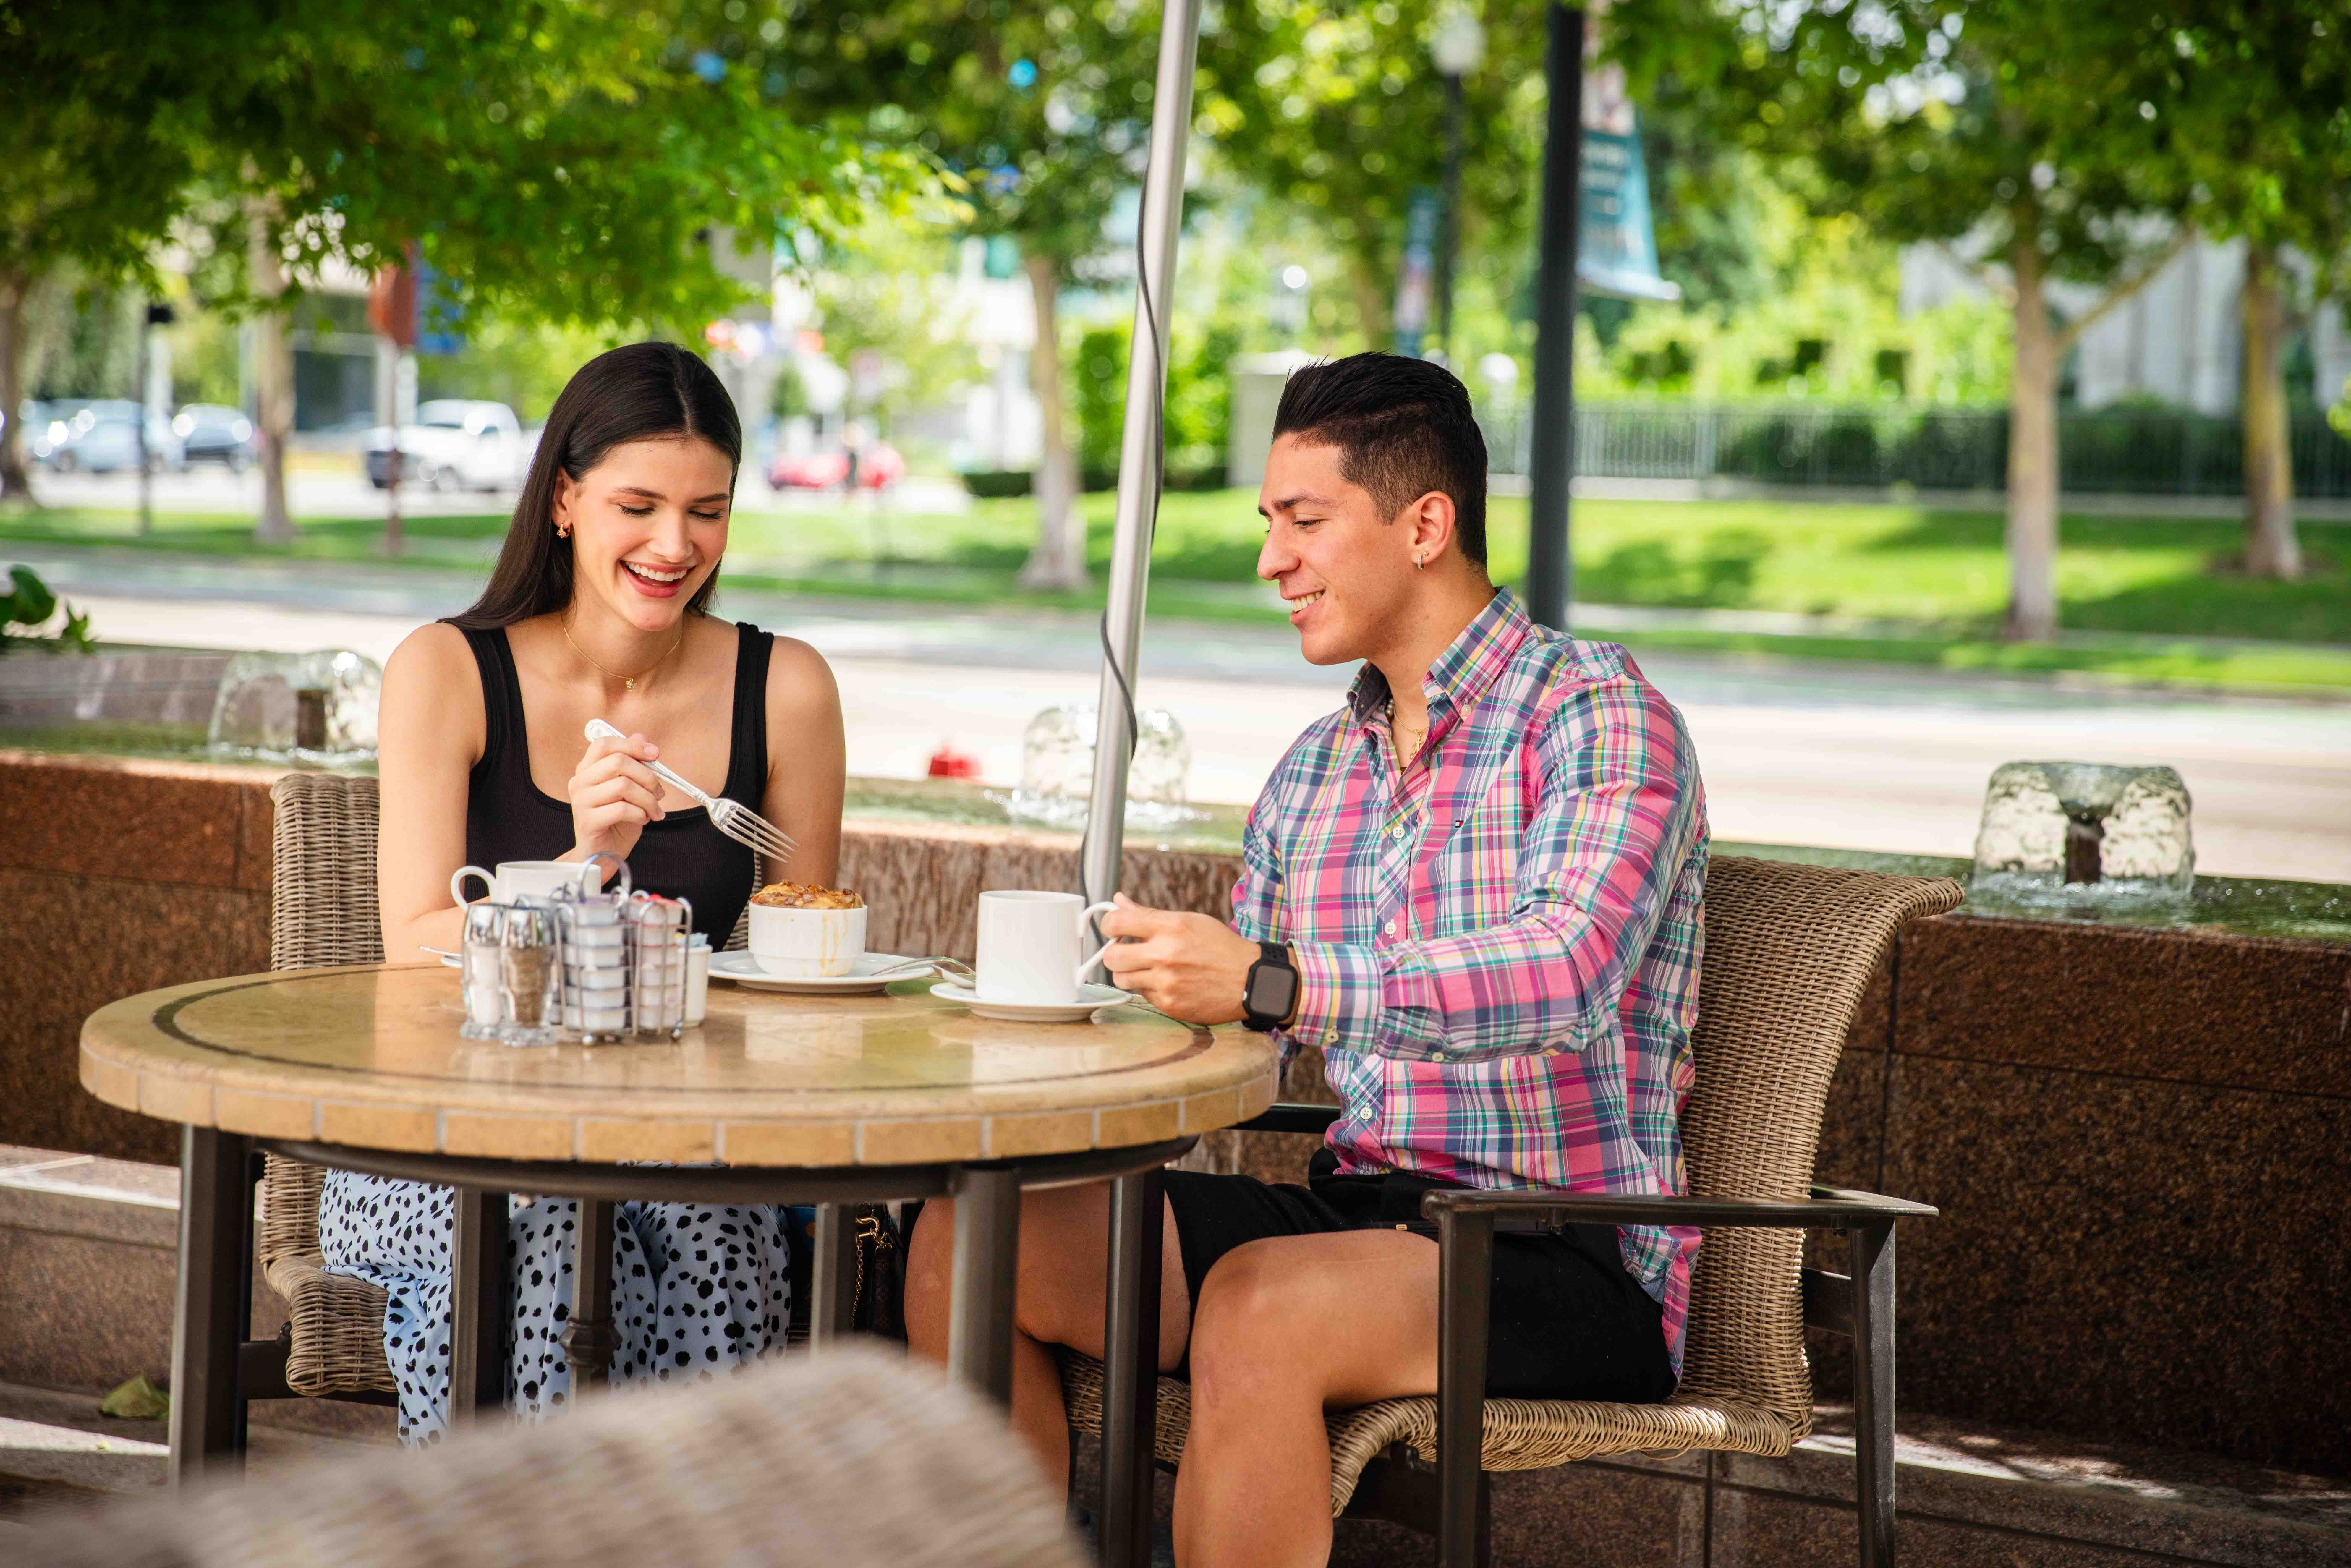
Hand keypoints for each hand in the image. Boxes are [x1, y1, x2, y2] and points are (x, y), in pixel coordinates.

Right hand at [567, 729, 664, 865]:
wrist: (604, 854)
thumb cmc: (618, 820)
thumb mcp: (630, 788)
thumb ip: (632, 763)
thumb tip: (642, 738)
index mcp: (587, 769)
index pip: (604, 744)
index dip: (632, 746)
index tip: (655, 755)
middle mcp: (579, 781)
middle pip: (618, 762)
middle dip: (647, 776)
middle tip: (659, 792)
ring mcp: (581, 801)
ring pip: (623, 786)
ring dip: (647, 798)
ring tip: (653, 810)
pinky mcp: (587, 821)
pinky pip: (622, 809)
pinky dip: (640, 814)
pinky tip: (642, 820)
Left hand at [1097, 892, 1258, 1025]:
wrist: (1251, 981)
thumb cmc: (1221, 947)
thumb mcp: (1189, 921)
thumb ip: (1149, 914)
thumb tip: (1119, 901)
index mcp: (1171, 927)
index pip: (1118, 922)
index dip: (1108, 924)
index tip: (1113, 929)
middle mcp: (1166, 954)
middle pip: (1111, 956)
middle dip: (1113, 953)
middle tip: (1124, 952)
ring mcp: (1166, 982)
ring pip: (1121, 979)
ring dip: (1128, 973)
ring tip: (1145, 969)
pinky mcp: (1169, 1004)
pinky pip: (1142, 995)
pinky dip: (1149, 989)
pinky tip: (1167, 983)